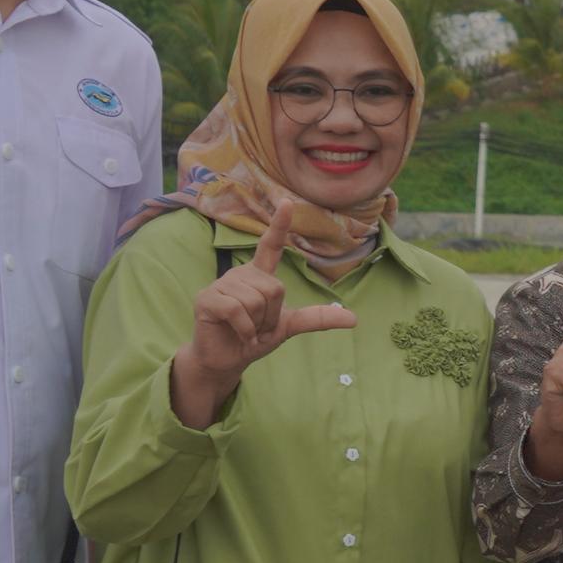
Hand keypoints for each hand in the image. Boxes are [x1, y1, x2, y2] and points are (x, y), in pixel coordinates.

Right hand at [170, 202, 360, 427]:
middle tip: (257, 326)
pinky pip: (237, 311)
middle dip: (272, 316)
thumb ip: (317, 318)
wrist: (227, 360)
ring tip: (245, 329)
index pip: (270, 246)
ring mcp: (222, 284)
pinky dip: (245, 330)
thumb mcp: (289, 326)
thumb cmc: (254, 338)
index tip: (288, 202)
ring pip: (257, 300)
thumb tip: (354, 319)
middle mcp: (241, 274)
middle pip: (275, 288)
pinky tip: (239, 335)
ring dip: (257, 324)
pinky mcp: (207, 299)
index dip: (279, 225)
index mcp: (259, 275)